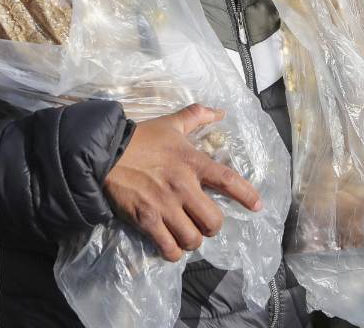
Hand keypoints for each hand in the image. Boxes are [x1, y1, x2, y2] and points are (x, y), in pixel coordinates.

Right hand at [103, 104, 261, 262]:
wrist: (105, 153)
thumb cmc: (141, 138)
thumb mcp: (171, 124)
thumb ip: (196, 116)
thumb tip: (220, 112)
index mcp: (192, 162)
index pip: (228, 180)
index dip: (246, 195)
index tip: (257, 206)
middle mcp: (183, 186)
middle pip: (213, 221)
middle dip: (212, 226)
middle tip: (204, 223)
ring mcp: (165, 206)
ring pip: (193, 239)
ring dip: (192, 241)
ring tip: (187, 235)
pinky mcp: (146, 220)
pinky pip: (169, 247)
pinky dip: (173, 252)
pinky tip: (171, 246)